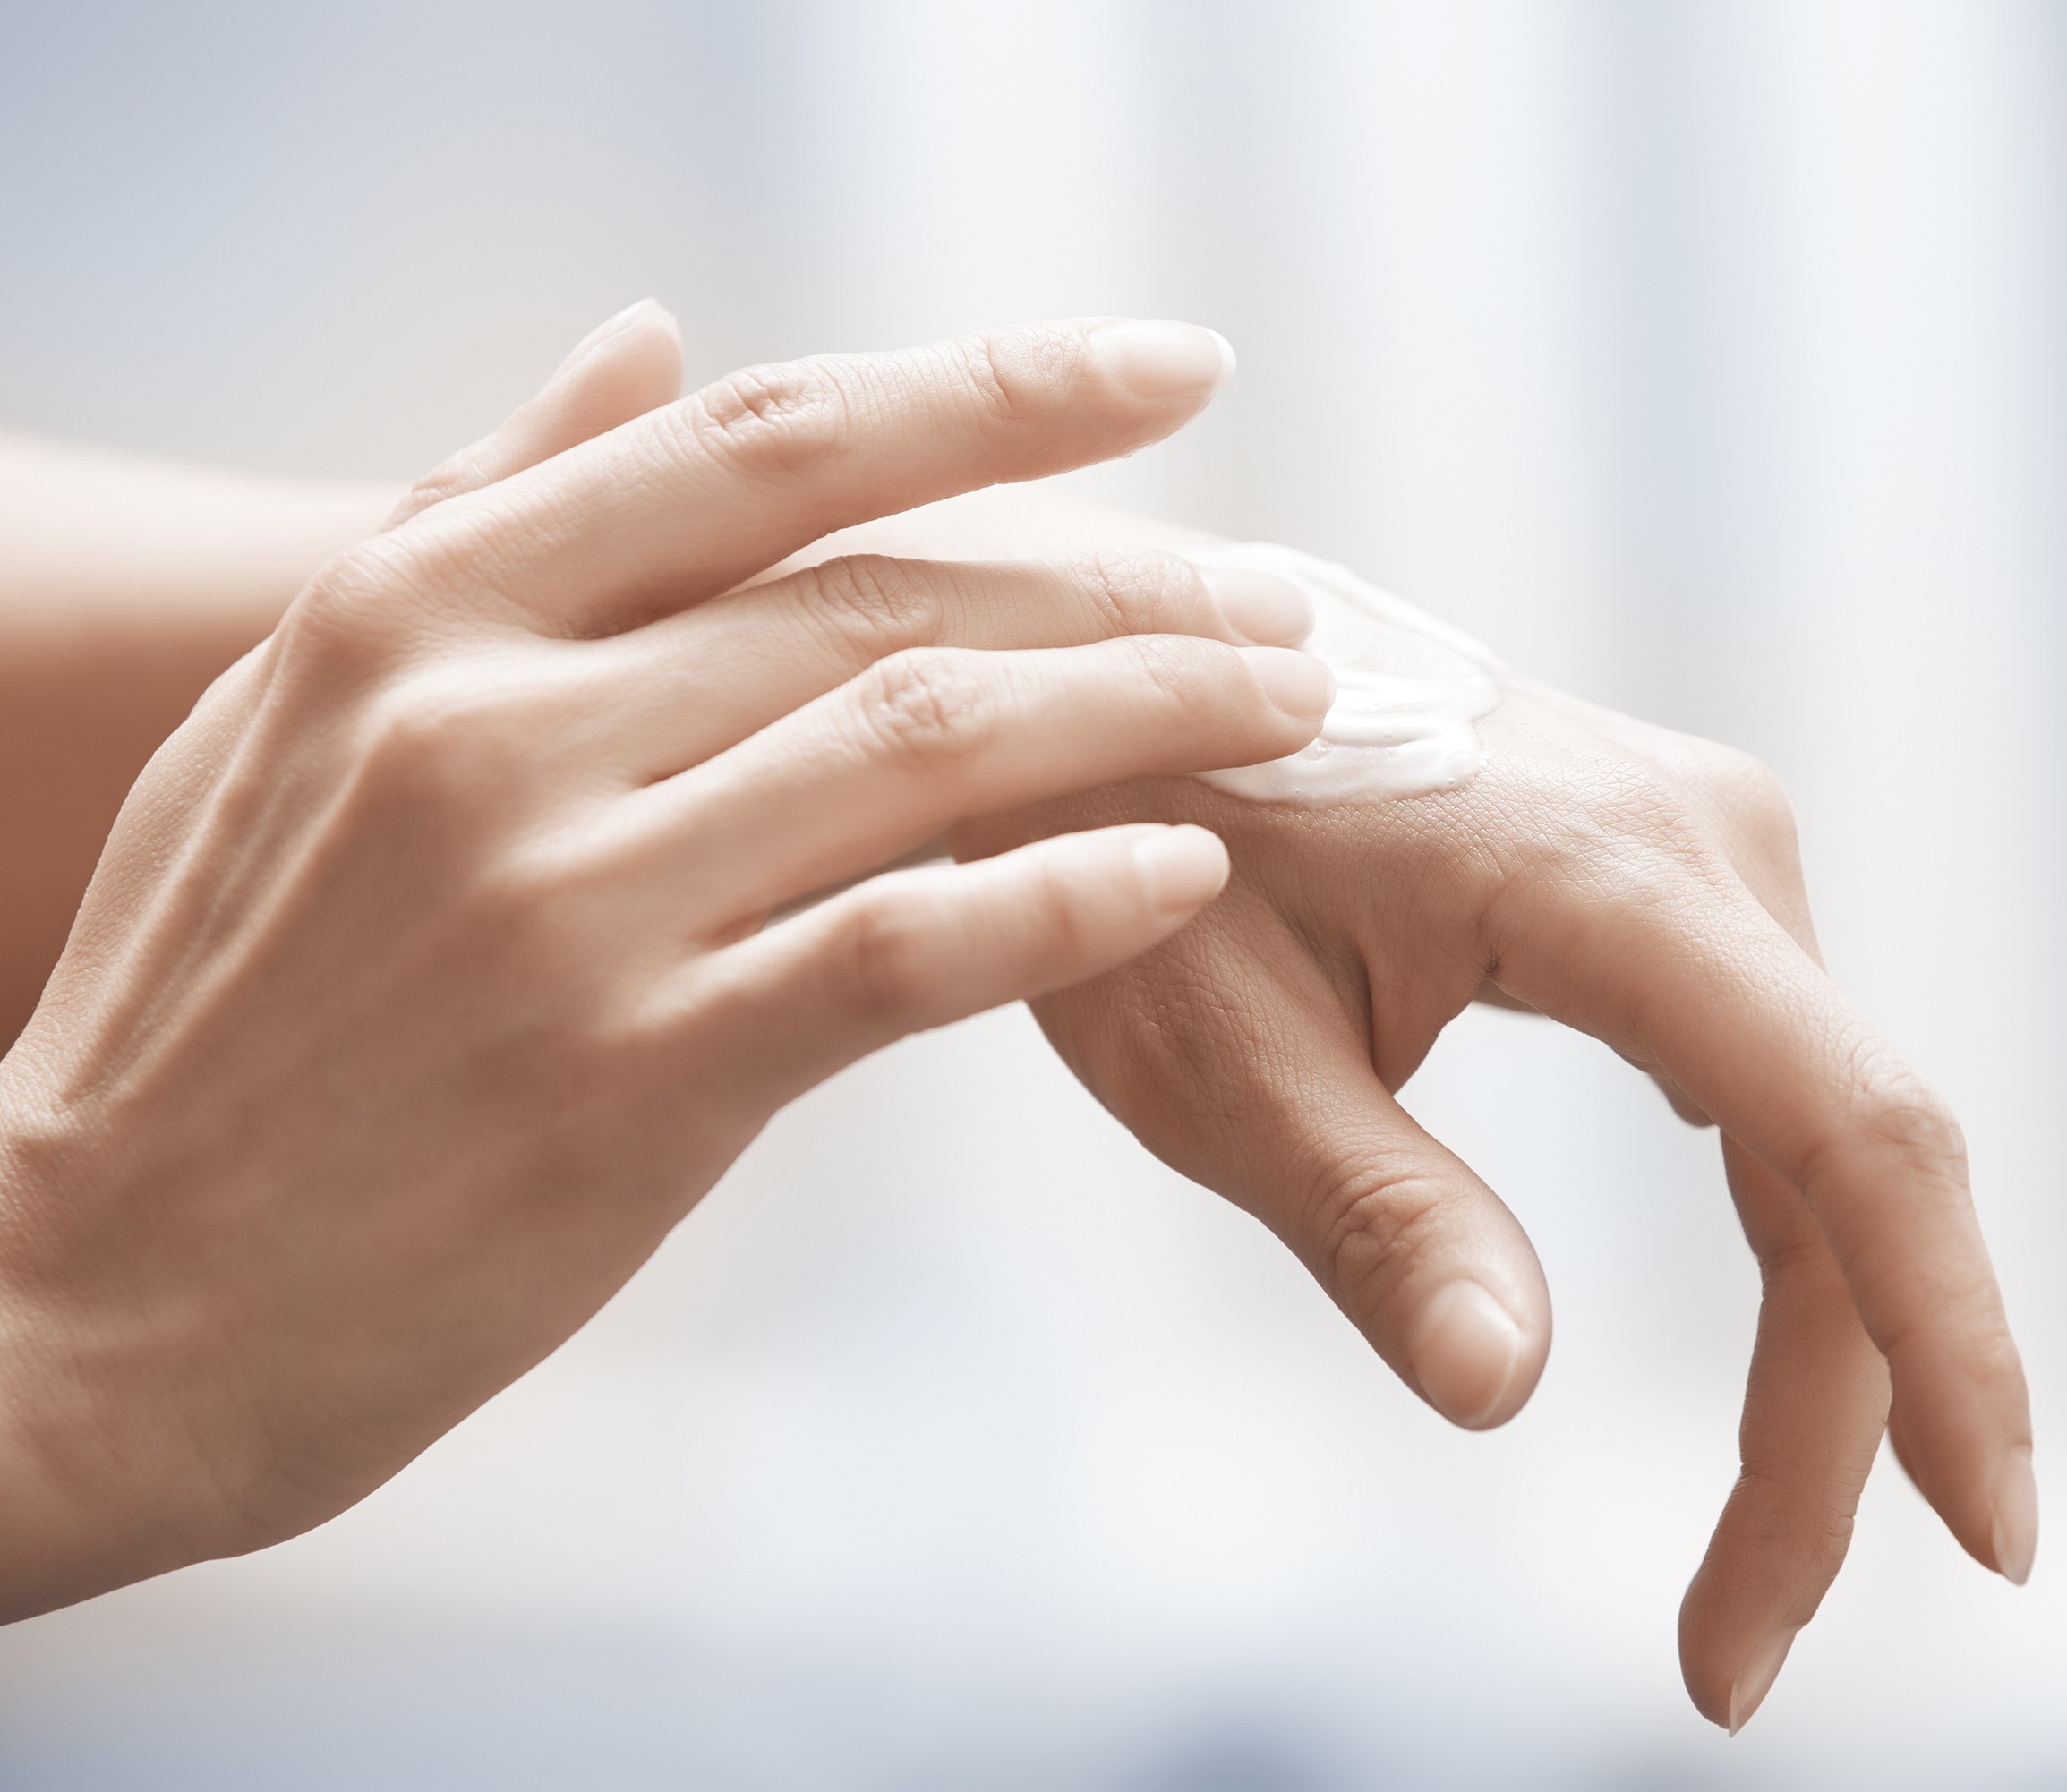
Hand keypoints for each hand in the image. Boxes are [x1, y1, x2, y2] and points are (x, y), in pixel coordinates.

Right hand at [0, 307, 1334, 1618]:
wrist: (85, 1301)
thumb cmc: (212, 1008)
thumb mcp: (291, 714)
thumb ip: (476, 510)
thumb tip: (646, 338)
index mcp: (422, 608)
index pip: (773, 444)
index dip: (998, 391)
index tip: (1167, 369)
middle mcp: (496, 722)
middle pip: (888, 590)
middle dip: (1124, 582)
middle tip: (1289, 597)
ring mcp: (567, 901)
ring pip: (926, 746)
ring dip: (1142, 713)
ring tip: (1291, 708)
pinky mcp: (630, 1082)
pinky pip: (901, 955)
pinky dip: (1058, 902)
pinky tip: (1184, 874)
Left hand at [950, 633, 2032, 1732]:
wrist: (1127, 671)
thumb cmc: (1138, 841)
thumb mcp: (1215, 1047)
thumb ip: (1370, 1213)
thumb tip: (1502, 1395)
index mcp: (1616, 878)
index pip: (1855, 1136)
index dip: (1945, 1347)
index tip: (1988, 1549)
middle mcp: (1713, 844)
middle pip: (1859, 1172)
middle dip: (1836, 1425)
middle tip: (1733, 1656)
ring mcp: (1709, 851)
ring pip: (1830, 1144)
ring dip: (1819, 1360)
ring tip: (1738, 1580)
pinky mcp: (1678, 884)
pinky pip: (1781, 1091)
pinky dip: (1791, 1253)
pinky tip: (1775, 1389)